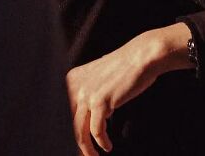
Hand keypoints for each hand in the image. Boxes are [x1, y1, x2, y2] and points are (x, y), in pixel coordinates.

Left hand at [66, 23, 191, 154]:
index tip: (77, 146)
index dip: (69, 131)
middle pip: (69, 124)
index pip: (64, 112)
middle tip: (85, 155)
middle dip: (77, 143)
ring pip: (79, 131)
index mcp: (72, 79)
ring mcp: (86, 92)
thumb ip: (89, 96)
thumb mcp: (98, 80)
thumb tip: (86, 122)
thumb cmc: (123, 69)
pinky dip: (102, 142)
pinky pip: (96, 130)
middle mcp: (75, 85)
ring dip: (87, 149)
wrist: (140, 57)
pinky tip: (107, 146)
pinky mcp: (100, 100)